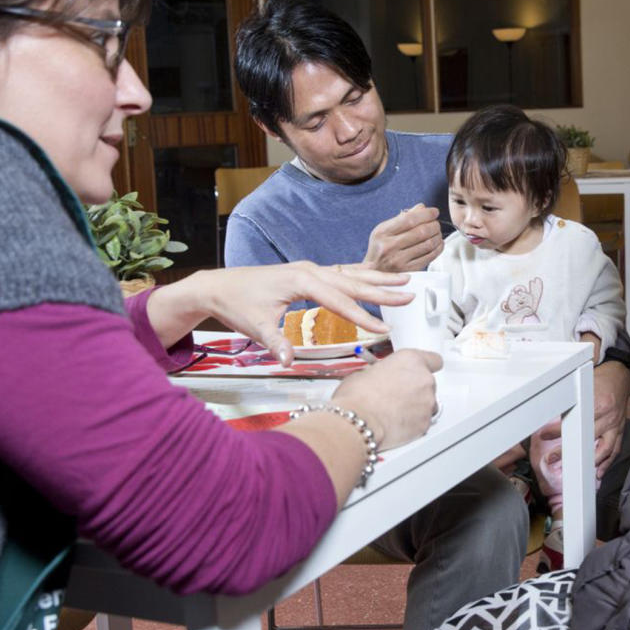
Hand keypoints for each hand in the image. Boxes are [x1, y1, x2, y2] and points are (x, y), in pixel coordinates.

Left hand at [146, 262, 412, 360]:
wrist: (218, 287)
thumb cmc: (237, 303)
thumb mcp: (256, 326)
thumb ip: (276, 343)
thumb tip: (288, 361)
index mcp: (302, 280)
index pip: (339, 300)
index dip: (363, 316)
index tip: (384, 328)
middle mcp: (309, 270)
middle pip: (353, 281)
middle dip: (383, 290)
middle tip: (410, 295)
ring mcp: (309, 269)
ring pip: (350, 274)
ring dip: (377, 280)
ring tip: (404, 281)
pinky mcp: (307, 274)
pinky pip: (340, 274)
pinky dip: (360, 278)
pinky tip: (375, 279)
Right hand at [331, 348, 441, 448]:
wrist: (359, 421)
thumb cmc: (359, 396)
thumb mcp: (366, 372)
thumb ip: (382, 372)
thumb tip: (379, 378)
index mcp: (412, 360)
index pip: (434, 360)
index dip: (426, 366)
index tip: (421, 371)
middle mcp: (424, 379)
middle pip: (428, 384)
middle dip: (415, 390)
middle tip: (396, 395)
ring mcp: (427, 402)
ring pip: (427, 404)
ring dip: (416, 407)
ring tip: (394, 412)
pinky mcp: (425, 423)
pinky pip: (422, 422)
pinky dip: (412, 424)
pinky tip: (395, 423)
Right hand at [363, 204, 442, 271]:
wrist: (375, 272)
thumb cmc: (380, 249)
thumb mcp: (384, 230)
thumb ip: (402, 218)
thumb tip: (421, 207)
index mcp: (382, 233)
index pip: (409, 219)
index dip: (426, 214)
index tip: (434, 212)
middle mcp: (389, 247)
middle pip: (421, 232)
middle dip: (434, 225)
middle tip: (436, 223)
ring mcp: (399, 260)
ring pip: (428, 244)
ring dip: (437, 236)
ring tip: (437, 233)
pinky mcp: (408, 270)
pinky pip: (429, 257)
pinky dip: (438, 248)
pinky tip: (438, 243)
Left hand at [533, 358, 629, 480]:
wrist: (620, 376)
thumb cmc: (600, 379)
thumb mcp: (584, 383)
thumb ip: (571, 397)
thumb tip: (549, 407)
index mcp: (599, 404)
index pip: (576, 421)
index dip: (558, 430)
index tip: (544, 435)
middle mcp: (609, 417)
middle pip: (587, 439)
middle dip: (568, 451)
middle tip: (552, 458)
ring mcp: (616, 426)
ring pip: (604, 449)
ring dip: (589, 462)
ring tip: (575, 470)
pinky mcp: (620, 430)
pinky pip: (615, 450)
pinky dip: (606, 463)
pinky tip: (598, 472)